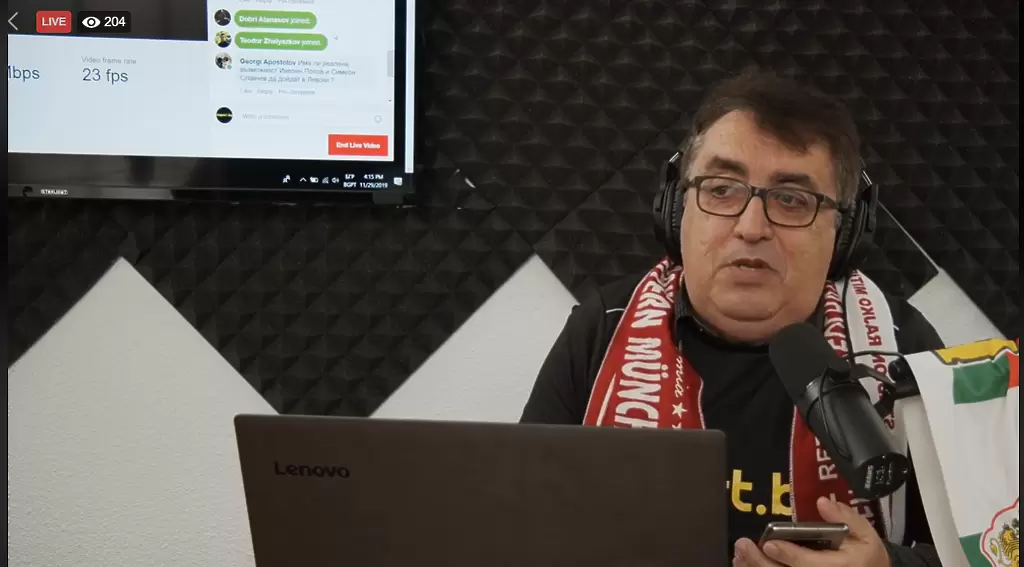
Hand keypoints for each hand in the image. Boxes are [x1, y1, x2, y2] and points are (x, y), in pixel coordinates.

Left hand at [733, 497, 889, 566]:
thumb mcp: (865, 534)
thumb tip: (822, 503)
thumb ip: (846, 518)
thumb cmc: (865, 555)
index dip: (788, 555)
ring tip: (739, 556)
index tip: (769, 543)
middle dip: (762, 563)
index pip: (808, 564)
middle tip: (743, 546)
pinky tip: (746, 565)